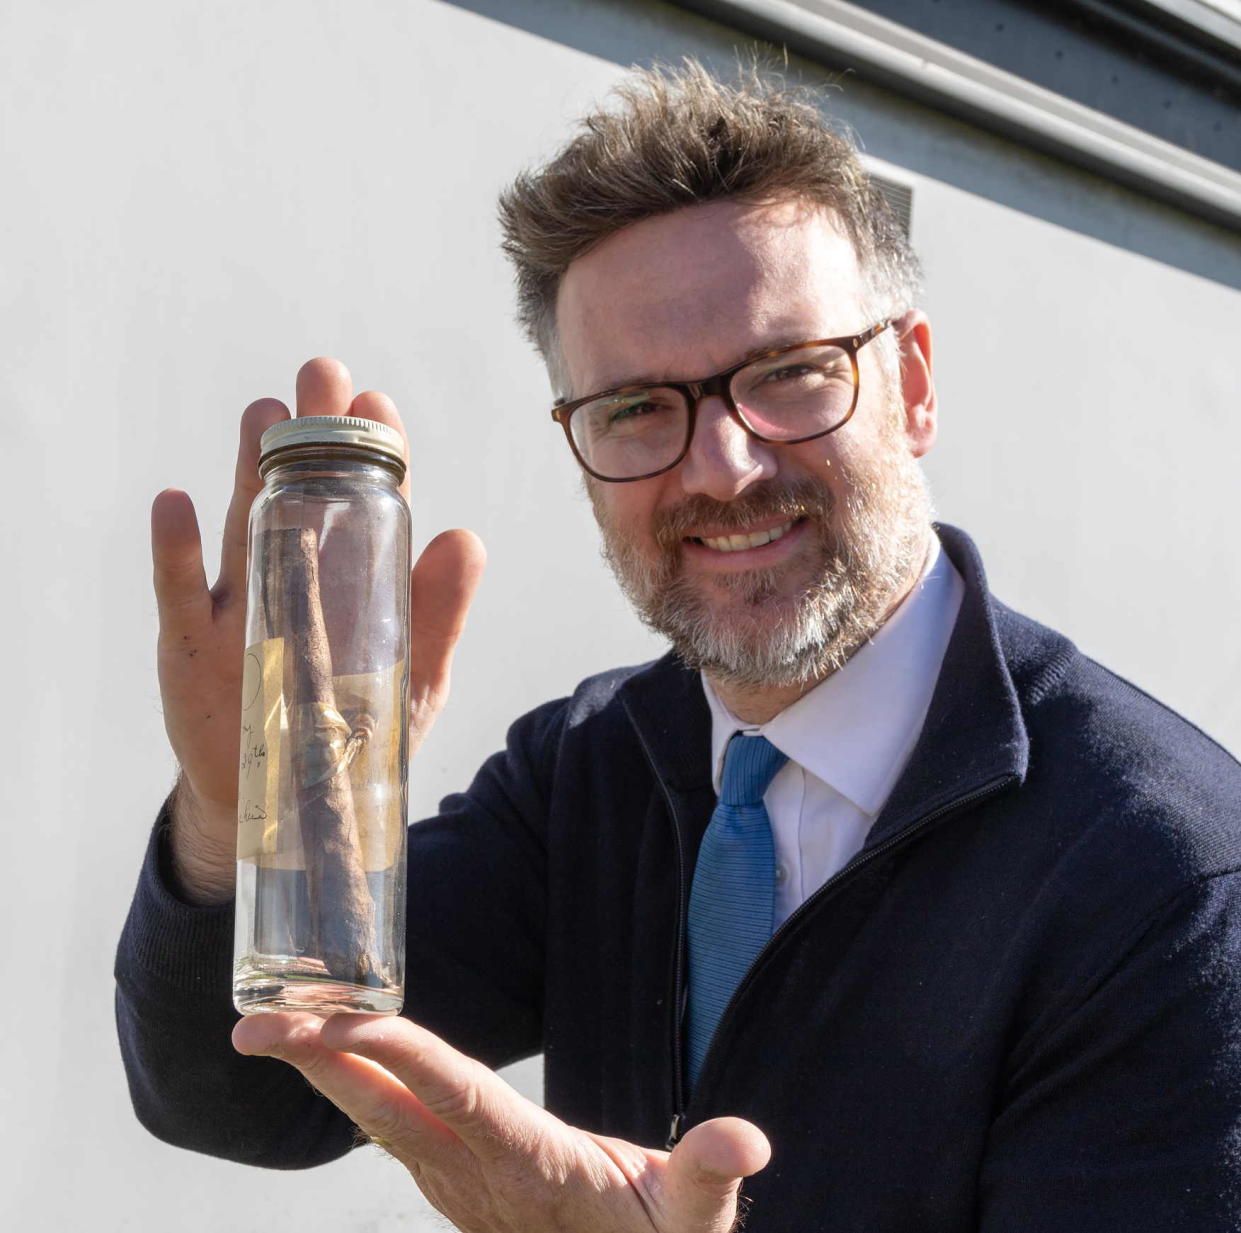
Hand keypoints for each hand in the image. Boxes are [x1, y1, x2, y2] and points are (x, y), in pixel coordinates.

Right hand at [151, 358, 485, 902]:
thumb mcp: (413, 678)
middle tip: (321, 375)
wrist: (286, 803)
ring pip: (243, 523)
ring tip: (263, 414)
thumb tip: (467, 537)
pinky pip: (181, 591)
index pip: (367, 503)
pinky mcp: (192, 645)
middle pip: (301, 493)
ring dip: (249, 468)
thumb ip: (439, 614)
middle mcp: (294, 576)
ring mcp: (241, 604)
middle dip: (312, 435)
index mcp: (350, 581)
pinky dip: (176, 550)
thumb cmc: (353, 729)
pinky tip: (176, 502)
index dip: (373, 452)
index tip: (377, 403)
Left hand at [233, 1013, 769, 1232]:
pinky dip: (354, 1085)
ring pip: (376, 1119)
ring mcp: (457, 1184)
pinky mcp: (455, 1182)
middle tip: (252, 1024)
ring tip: (273, 1025)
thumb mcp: (695, 1224)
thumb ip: (710, 1177)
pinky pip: (392, 1126)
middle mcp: (477, 1175)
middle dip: (319, 1063)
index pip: (453, 1095)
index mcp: (530, 1166)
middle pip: (386, 1109)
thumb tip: (745, 1137)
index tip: (339, 1022)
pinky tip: (329, 1057)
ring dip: (324, 1071)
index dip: (397, 1054)